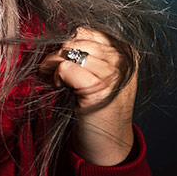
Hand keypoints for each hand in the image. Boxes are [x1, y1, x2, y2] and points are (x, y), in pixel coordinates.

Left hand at [39, 27, 136, 165]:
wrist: (107, 145)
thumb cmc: (98, 106)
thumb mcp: (101, 72)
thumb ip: (89, 51)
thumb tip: (57, 32)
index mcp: (126, 51)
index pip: (86, 30)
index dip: (67, 43)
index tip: (60, 59)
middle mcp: (123, 59)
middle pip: (75, 38)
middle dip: (57, 53)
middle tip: (50, 70)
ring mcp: (113, 72)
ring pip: (67, 50)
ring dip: (53, 64)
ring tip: (54, 78)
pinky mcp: (99, 86)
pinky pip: (64, 67)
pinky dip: (56, 76)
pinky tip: (60, 87)